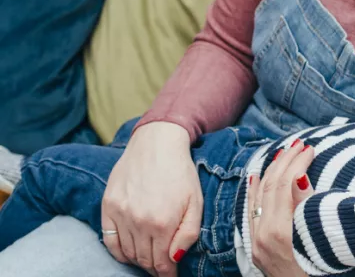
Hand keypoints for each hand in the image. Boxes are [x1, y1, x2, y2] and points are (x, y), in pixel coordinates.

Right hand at [101, 122, 202, 276]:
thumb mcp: (195, 202)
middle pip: (144, 260)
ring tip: (149, 258)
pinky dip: (119, 251)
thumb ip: (188, 233)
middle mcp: (139, 222)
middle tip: (162, 267)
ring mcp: (121, 214)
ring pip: (127, 253)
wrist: (157, 143)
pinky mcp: (108, 206)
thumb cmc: (181, 172)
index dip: (167, 273)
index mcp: (163, 223)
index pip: (161, 263)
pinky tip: (129, 252)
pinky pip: (109, 241)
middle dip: (154, 268)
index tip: (171, 275)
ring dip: (138, 260)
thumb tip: (175, 259)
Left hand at [247, 139, 314, 276]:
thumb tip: (298, 177)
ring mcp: (257, 243)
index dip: (297, 163)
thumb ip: (306, 206)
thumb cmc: (321, 272)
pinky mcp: (257, 249)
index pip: (284, 184)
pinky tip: (257, 178)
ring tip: (283, 154)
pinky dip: (255, 192)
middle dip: (284, 162)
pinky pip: (252, 212)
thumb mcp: (319, 238)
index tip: (310, 148)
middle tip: (298, 145)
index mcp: (278, 231)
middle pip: (269, 187)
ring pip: (257, 197)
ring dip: (271, 172)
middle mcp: (262, 236)